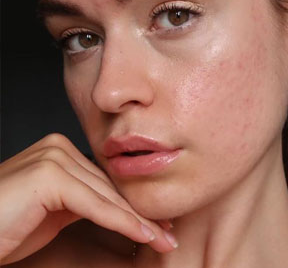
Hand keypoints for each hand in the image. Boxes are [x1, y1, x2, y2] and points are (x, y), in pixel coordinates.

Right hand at [0, 133, 176, 263]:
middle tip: (170, 234)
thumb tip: (115, 208)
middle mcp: (59, 147)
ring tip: (165, 241)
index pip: (106, 180)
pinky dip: (123, 223)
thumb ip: (80, 202)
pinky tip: (146, 236)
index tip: (160, 223)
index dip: (134, 204)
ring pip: (108, 197)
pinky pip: (96, 205)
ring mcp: (54, 156)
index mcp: (59, 151)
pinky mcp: (50, 175)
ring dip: (140, 222)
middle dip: (142, 213)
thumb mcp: (51, 214)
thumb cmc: (2, 228)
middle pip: (111, 187)